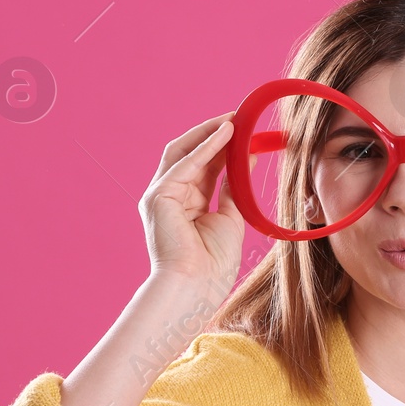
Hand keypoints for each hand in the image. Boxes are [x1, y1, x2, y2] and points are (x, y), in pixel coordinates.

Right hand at [140, 111, 246, 291]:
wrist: (196, 287)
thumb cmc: (212, 263)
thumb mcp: (230, 217)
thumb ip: (233, 189)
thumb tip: (246, 161)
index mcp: (185, 203)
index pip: (203, 165)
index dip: (223, 146)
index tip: (245, 132)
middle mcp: (169, 196)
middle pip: (191, 154)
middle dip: (214, 134)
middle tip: (240, 117)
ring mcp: (160, 195)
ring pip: (185, 152)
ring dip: (210, 133)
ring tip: (235, 118)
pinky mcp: (158, 196)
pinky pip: (186, 163)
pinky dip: (207, 146)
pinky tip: (226, 132)